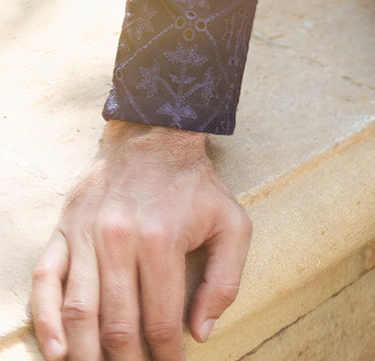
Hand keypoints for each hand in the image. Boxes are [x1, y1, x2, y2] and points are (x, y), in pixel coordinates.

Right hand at [30, 120, 251, 360]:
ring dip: (87, 354)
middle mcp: (120, 239)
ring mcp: (86, 235)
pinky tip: (58, 351)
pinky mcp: (64, 230)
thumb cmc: (195, 185)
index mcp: (162, 240)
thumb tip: (201, 332)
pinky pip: (46, 280)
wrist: (155, 134)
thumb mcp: (232, 223)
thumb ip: (225, 280)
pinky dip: (47, 321)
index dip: (166, 354)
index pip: (161, 320)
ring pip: (80, 312)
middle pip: (117, 325)